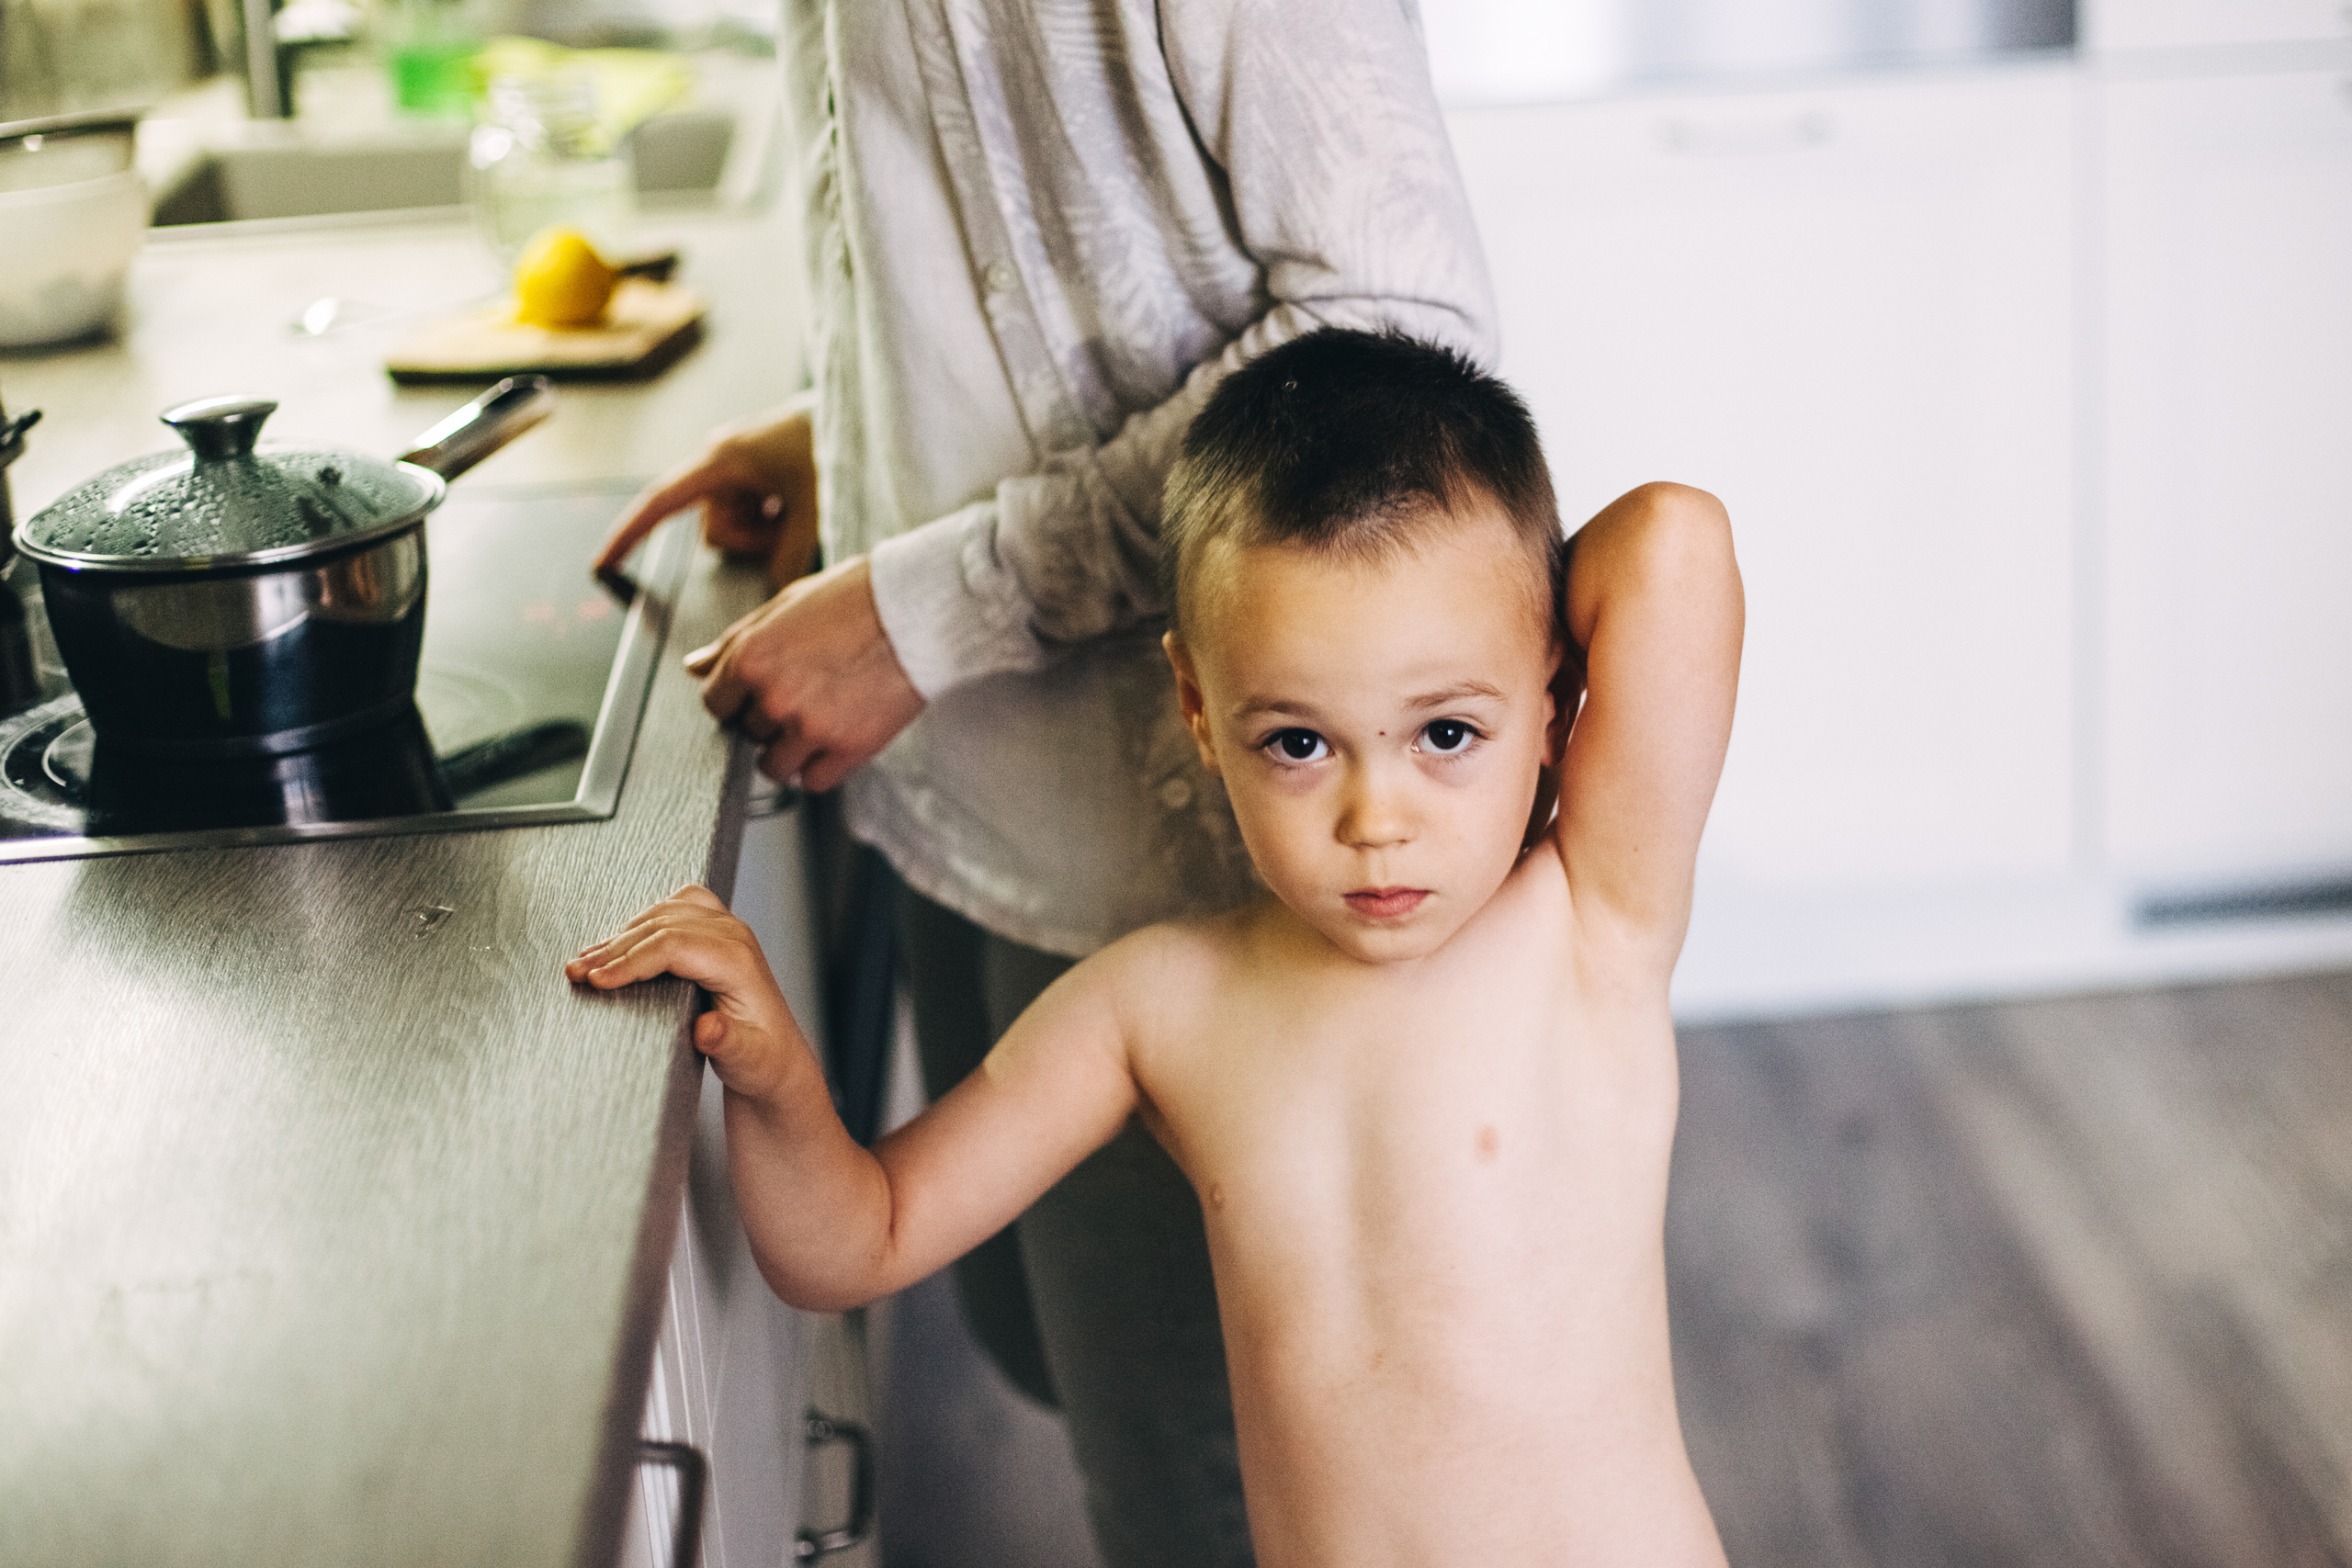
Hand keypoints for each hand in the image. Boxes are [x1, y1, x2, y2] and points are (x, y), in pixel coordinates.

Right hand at [566, 885, 809, 1098]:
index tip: (596, 982)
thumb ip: (727, 1043)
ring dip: (619, 935)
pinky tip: (615, 940)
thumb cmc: (762, 1060)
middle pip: (660, 926)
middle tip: (574, 974)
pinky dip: (640, 921)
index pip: (672, 945)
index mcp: (738, 960)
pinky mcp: (715, 931)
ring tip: (583, 961)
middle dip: (612, 949)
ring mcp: (725, 928)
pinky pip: (673, 907)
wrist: (775, 1058)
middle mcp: (733, 935)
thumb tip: (707, 1028)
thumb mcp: (747, 1060)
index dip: (629, 960)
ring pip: (662, 913)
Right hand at [596, 402, 821, 586]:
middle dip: (751, 540)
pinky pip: (756, 512)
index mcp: (722, 459)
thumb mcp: (817, 506)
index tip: (603, 564)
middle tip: (792, 521)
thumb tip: (777, 589)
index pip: (661, 503)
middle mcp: (725, 460)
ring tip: (802, 505)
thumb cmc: (835, 441)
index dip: (629, 535)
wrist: (864, 408)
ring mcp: (743, 465)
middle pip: (714, 530)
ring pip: (737, 526)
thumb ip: (794, 554)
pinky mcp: (762, 469)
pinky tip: (802, 500)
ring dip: (769, 530)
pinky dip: (777, 518)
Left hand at [687, 555, 924, 790]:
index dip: (738, 698)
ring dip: (791, 749)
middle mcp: (774, 697)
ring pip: (775, 765)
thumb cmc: (858, 598)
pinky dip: (821, 766)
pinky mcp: (847, 749)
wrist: (920, 611)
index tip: (762, 691)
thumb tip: (695, 667)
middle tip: (807, 690)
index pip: (716, 703)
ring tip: (821, 716)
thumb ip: (735, 641)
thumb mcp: (785, 605)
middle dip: (770, 717)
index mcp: (751, 657)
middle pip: (748, 732)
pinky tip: (837, 736)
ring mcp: (810, 727)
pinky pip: (813, 781)